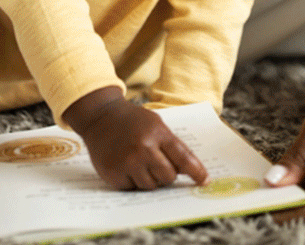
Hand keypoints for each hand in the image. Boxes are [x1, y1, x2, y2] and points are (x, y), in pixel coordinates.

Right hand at [64, 88, 207, 189]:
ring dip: (149, 179)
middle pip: (168, 177)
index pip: (183, 158)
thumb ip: (172, 146)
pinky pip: (133, 188)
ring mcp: (127, 162)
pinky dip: (132, 181)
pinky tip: (126, 166)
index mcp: (158, 133)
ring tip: (139, 162)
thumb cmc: (132, 121)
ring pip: (151, 186)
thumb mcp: (155, 124)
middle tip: (158, 165)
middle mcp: (143, 148)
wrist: (100, 117)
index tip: (204, 181)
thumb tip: (188, 172)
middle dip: (167, 174)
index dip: (196, 172)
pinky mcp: (113, 174)